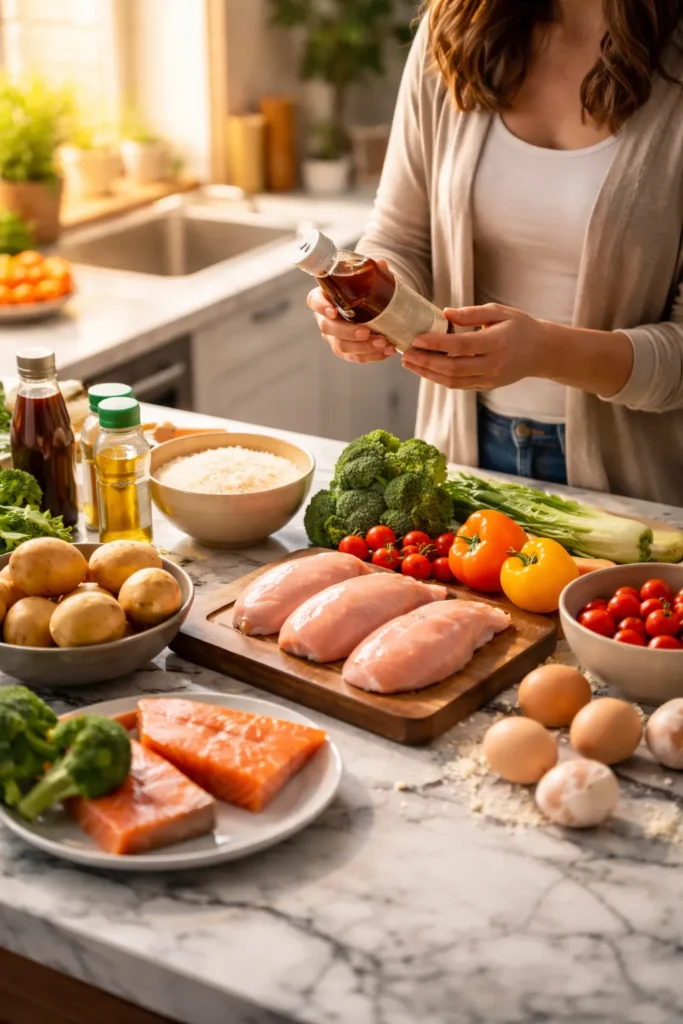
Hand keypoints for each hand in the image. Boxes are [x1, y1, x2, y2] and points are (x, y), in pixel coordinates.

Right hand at [306, 258, 394, 364]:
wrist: (373, 307)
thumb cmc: (365, 291)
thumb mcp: (368, 280)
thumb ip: (373, 272)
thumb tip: (382, 264)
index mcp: (325, 297)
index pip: (314, 300)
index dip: (321, 306)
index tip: (333, 311)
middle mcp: (325, 319)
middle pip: (328, 328)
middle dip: (348, 333)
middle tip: (367, 332)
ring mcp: (334, 337)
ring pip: (342, 347)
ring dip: (363, 347)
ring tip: (383, 343)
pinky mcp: (346, 351)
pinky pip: (356, 357)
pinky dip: (373, 356)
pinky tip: (387, 351)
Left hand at [401, 303, 547, 389]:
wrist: (541, 351)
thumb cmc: (519, 326)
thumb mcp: (499, 312)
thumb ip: (471, 313)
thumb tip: (444, 314)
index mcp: (497, 343)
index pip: (461, 346)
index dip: (437, 344)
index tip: (417, 338)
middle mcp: (493, 365)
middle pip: (453, 368)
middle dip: (426, 362)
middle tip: (406, 353)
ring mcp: (489, 379)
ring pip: (453, 381)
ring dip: (428, 373)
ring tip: (410, 363)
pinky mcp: (486, 386)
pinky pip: (458, 384)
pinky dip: (439, 377)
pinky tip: (425, 368)